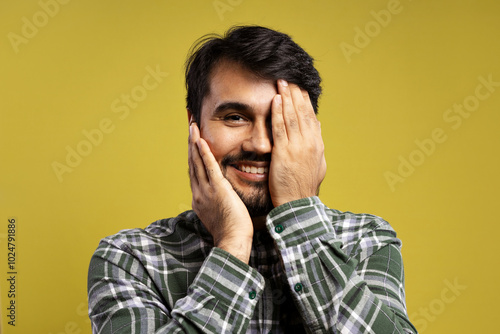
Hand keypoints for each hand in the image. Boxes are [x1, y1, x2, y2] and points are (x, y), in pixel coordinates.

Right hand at [188, 122, 252, 262]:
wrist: (232, 242)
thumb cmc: (231, 232)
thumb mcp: (220, 215)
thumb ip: (218, 202)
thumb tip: (221, 197)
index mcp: (199, 199)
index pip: (194, 172)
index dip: (192, 155)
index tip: (192, 141)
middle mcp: (199, 193)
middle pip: (192, 163)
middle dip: (190, 143)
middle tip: (189, 125)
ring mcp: (206, 191)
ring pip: (197, 162)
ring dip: (194, 142)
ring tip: (192, 126)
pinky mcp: (217, 189)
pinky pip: (209, 167)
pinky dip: (203, 152)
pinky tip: (200, 140)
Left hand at [268, 80, 326, 206]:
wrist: (298, 204)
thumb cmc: (304, 187)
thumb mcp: (317, 164)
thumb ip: (316, 144)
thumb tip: (317, 126)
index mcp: (317, 145)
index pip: (310, 118)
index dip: (304, 101)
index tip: (299, 89)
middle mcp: (310, 143)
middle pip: (302, 113)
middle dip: (295, 94)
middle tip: (288, 79)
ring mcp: (298, 147)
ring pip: (292, 117)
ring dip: (287, 98)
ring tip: (281, 83)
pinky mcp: (284, 153)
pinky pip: (280, 128)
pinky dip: (278, 113)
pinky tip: (276, 100)